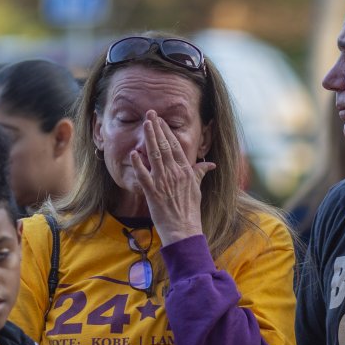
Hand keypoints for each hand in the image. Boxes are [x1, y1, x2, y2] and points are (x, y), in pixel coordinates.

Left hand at [132, 110, 216, 245]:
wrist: (184, 230)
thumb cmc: (190, 210)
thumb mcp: (197, 189)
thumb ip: (200, 173)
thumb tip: (210, 164)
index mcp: (186, 171)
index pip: (176, 146)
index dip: (167, 132)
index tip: (160, 120)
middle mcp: (175, 174)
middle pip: (165, 146)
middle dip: (157, 129)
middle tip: (150, 114)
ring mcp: (164, 182)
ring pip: (156, 156)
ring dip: (150, 139)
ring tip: (145, 124)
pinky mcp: (153, 193)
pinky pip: (144, 175)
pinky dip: (139, 164)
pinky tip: (133, 153)